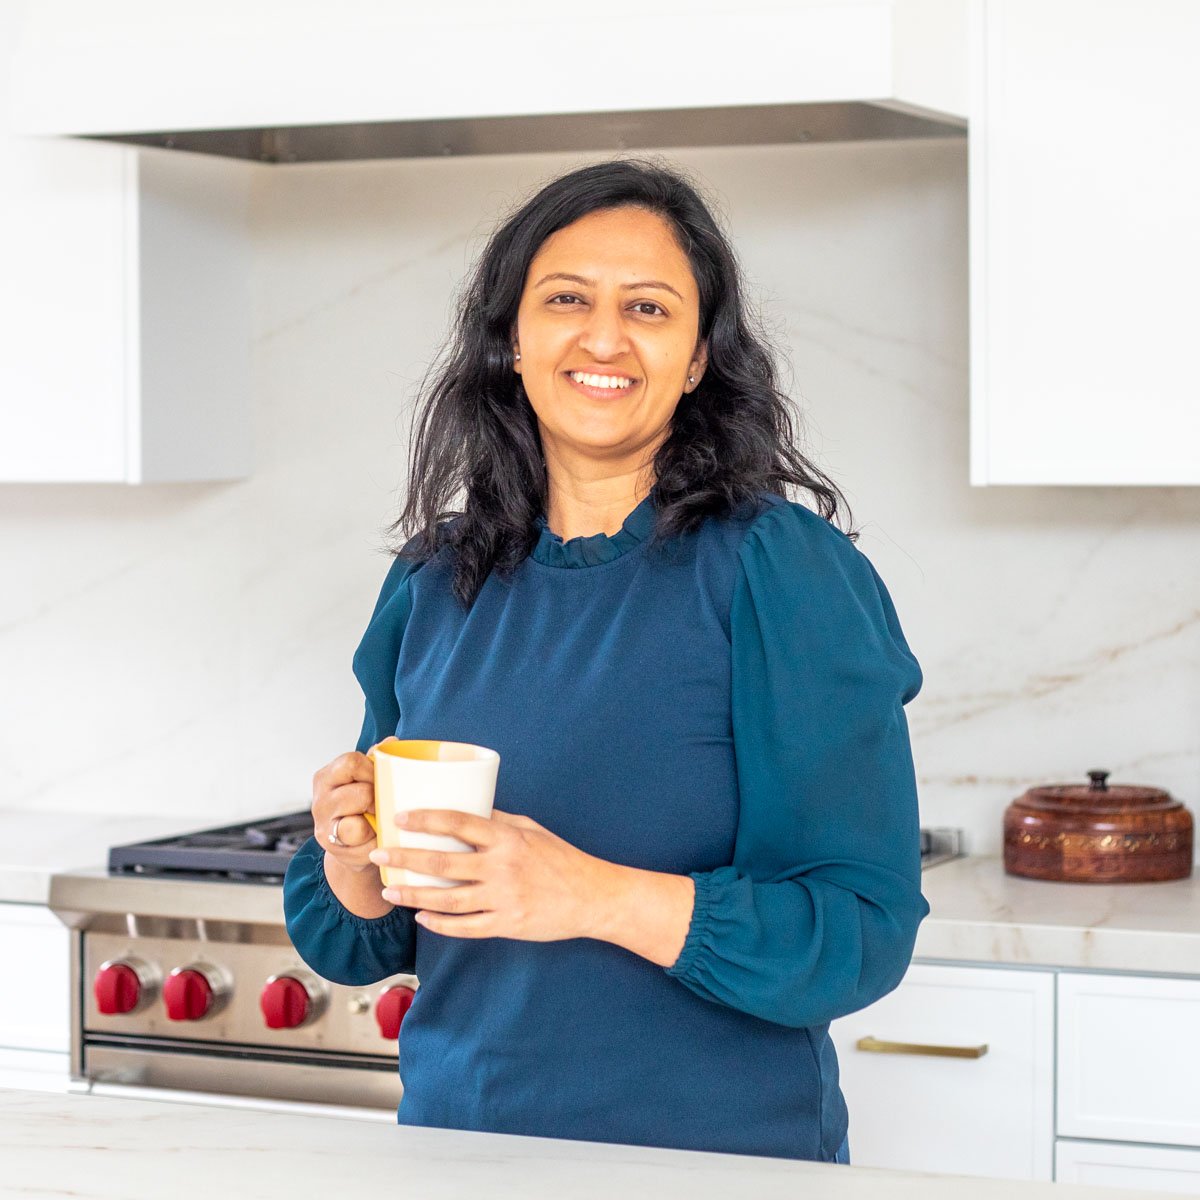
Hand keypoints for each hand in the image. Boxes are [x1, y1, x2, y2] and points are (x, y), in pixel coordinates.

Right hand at [310, 749, 378, 874]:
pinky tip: (375, 838)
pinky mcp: (334, 849)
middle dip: (378, 800)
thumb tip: (391, 741)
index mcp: (326, 778)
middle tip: (381, 804)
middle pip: (361, 793)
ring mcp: (324, 828)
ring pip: (358, 825)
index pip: (351, 762)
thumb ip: (374, 761)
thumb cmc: (359, 806)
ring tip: (377, 821)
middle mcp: (320, 802)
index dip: (373, 770)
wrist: (352, 843)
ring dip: (375, 823)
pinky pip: (363, 845)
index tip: (381, 779)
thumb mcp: (363, 779)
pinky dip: (375, 842)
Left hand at [367, 809, 607, 940]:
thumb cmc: (561, 859)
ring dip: (414, 895)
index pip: (459, 822)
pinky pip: (466, 927)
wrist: (593, 897)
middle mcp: (501, 867)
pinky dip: (440, 924)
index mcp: (507, 838)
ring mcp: (503, 899)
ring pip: (447, 899)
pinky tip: (422, 918)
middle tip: (378, 854)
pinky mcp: (507, 925)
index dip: (426, 819)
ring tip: (390, 890)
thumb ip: (497, 822)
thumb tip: (464, 809)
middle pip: (442, 862)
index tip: (400, 818)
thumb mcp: (531, 830)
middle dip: (405, 858)